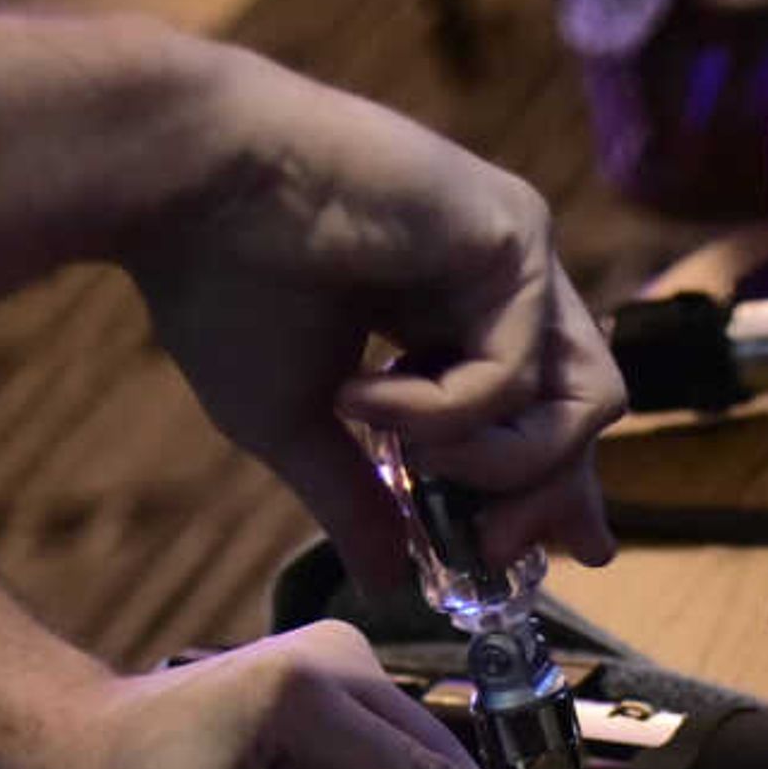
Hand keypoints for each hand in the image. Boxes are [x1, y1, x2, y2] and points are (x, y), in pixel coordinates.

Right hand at [126, 57, 628, 594]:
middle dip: (545, 497)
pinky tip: (362, 394)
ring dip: (496, 462)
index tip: (561, 552)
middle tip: (486, 549)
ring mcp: (514, 254)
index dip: (556, 485)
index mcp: (450, 312)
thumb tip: (387, 584)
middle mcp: (498, 279)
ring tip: (413, 462)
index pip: (540, 411)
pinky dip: (445, 412)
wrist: (184, 184)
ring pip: (581, 401)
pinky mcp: (513, 232)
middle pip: (583, 413)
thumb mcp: (294, 423)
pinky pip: (515, 372)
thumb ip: (355, 498)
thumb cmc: (218, 285)